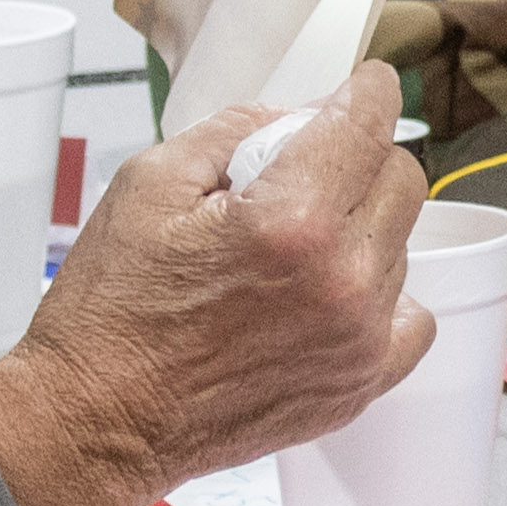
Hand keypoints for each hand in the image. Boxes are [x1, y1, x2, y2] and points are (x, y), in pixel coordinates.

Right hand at [0, 64, 425, 505]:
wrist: (96, 419)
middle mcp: (341, 280)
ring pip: (401, 245)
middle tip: (303, 174)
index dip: (369, 91)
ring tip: (287, 251)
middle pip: (401, 179)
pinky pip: (411, 318)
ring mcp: (357, 338)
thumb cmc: (112, 311)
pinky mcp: (359, 385)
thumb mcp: (151, 180)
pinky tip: (331, 293)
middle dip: (359, 160)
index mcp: (292, 220)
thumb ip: (238, 128)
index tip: (365, 86)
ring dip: (360, 230)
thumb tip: (300, 114)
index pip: (370, 123)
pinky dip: (382, 297)